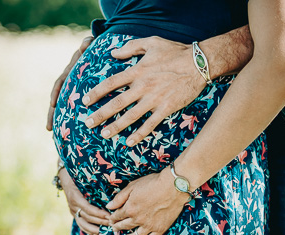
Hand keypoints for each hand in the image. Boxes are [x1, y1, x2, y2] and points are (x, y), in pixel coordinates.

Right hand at [47, 36, 94, 130]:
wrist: (95, 54)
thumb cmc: (93, 49)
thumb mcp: (89, 45)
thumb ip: (87, 43)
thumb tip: (86, 41)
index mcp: (69, 72)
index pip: (60, 83)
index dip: (56, 93)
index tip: (52, 104)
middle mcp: (67, 84)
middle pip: (57, 100)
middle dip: (52, 115)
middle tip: (49, 128)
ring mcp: (71, 92)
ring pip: (62, 108)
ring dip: (58, 121)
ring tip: (55, 138)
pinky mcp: (77, 98)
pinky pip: (70, 111)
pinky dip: (67, 122)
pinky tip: (69, 136)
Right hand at [59, 167, 109, 234]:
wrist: (66, 178)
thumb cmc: (77, 177)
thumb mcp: (84, 179)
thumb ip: (94, 186)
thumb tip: (109, 190)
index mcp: (75, 197)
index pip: (88, 208)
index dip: (98, 213)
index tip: (109, 215)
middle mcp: (73, 205)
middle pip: (87, 217)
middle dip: (100, 221)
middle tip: (112, 222)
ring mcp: (72, 210)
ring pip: (83, 223)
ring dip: (94, 228)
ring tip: (105, 230)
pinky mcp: (73, 213)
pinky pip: (80, 224)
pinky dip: (88, 230)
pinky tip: (97, 233)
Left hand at [83, 36, 206, 144]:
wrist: (200, 63)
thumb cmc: (175, 51)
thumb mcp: (152, 42)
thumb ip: (130, 47)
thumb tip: (113, 53)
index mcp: (137, 71)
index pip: (111, 83)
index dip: (96, 92)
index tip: (84, 101)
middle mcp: (143, 87)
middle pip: (116, 103)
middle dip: (100, 114)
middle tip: (87, 123)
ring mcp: (154, 99)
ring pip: (130, 116)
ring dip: (116, 126)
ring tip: (103, 134)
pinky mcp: (166, 108)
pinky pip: (150, 124)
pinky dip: (139, 134)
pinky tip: (129, 142)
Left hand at [106, 167, 188, 234]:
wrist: (173, 187)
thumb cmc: (153, 183)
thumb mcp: (132, 186)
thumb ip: (119, 198)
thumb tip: (108, 206)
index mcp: (129, 208)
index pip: (117, 216)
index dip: (112, 218)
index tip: (111, 219)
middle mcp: (137, 219)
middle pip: (124, 226)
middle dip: (117, 227)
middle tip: (114, 228)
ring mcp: (149, 226)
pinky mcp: (160, 229)